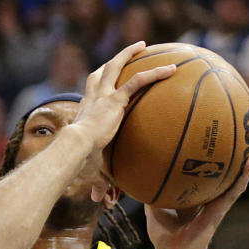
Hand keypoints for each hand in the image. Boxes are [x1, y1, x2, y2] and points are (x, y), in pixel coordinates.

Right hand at [69, 41, 176, 185]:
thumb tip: (102, 202)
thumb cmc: (78, 159)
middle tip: (128, 52)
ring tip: (143, 46)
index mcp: (85, 110)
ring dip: (130, 53)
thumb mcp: (91, 167)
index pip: (91, 91)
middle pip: (101, 71)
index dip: (98, 83)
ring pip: (116, 66)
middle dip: (114, 60)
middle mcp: (93, 97)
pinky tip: (172, 70)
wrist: (76, 148)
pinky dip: (155, 73)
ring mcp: (104, 95)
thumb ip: (99, 182)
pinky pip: (138, 81)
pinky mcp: (116, 98)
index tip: (105, 79)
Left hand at [146, 123, 248, 248]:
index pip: (211, 162)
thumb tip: (137, 165)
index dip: (216, 144)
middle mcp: (213, 192)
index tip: (218, 120)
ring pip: (240, 172)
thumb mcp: (153, 205)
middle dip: (239, 138)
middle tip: (246, 115)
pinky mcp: (221, 211)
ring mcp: (220, 201)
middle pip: (229, 162)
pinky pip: (235, 190)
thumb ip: (150, 187)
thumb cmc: (164, 234)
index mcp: (199, 189)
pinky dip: (244, 174)